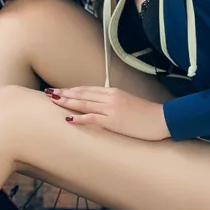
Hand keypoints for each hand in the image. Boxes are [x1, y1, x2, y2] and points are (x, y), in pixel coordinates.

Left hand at [44, 86, 171, 140]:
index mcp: (112, 92)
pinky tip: (68, 118)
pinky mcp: (114, 121)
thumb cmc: (146, 113)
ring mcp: (111, 109)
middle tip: (48, 93)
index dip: (71, 90)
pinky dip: (79, 117)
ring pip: (83, 103)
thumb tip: (99, 104)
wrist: (162, 119)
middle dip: (64, 93)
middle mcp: (109, 97)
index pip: (86, 89)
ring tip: (53, 101)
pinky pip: (92, 118)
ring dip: (66, 102)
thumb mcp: (127, 102)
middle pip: (81, 93)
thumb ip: (112, 101)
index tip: (59, 90)